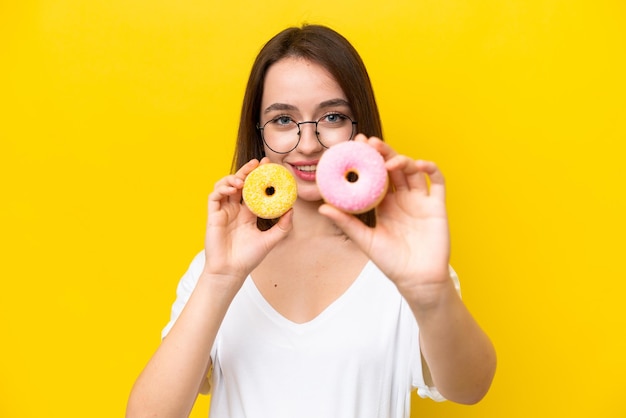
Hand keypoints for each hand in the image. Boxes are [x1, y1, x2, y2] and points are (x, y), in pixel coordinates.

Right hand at [204, 158, 292, 284]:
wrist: (231, 271)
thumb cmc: (249, 258)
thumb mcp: (271, 240)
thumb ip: (283, 226)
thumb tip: (292, 210)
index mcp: (248, 213)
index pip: (253, 189)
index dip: (259, 176)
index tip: (269, 166)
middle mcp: (235, 210)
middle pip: (239, 183)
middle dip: (247, 171)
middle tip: (258, 163)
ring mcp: (223, 211)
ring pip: (225, 186)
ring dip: (233, 178)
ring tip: (243, 179)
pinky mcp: (212, 215)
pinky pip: (214, 196)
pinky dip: (222, 188)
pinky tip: (232, 188)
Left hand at [319, 135, 450, 303]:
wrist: (417, 280)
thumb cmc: (390, 262)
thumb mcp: (365, 240)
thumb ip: (346, 223)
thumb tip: (322, 208)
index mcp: (384, 204)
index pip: (375, 175)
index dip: (367, 159)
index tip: (355, 145)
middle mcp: (402, 199)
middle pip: (393, 167)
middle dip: (382, 152)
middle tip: (369, 143)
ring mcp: (420, 200)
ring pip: (412, 170)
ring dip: (402, 159)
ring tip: (388, 161)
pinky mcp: (437, 205)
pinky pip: (437, 181)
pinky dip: (430, 168)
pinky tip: (419, 165)